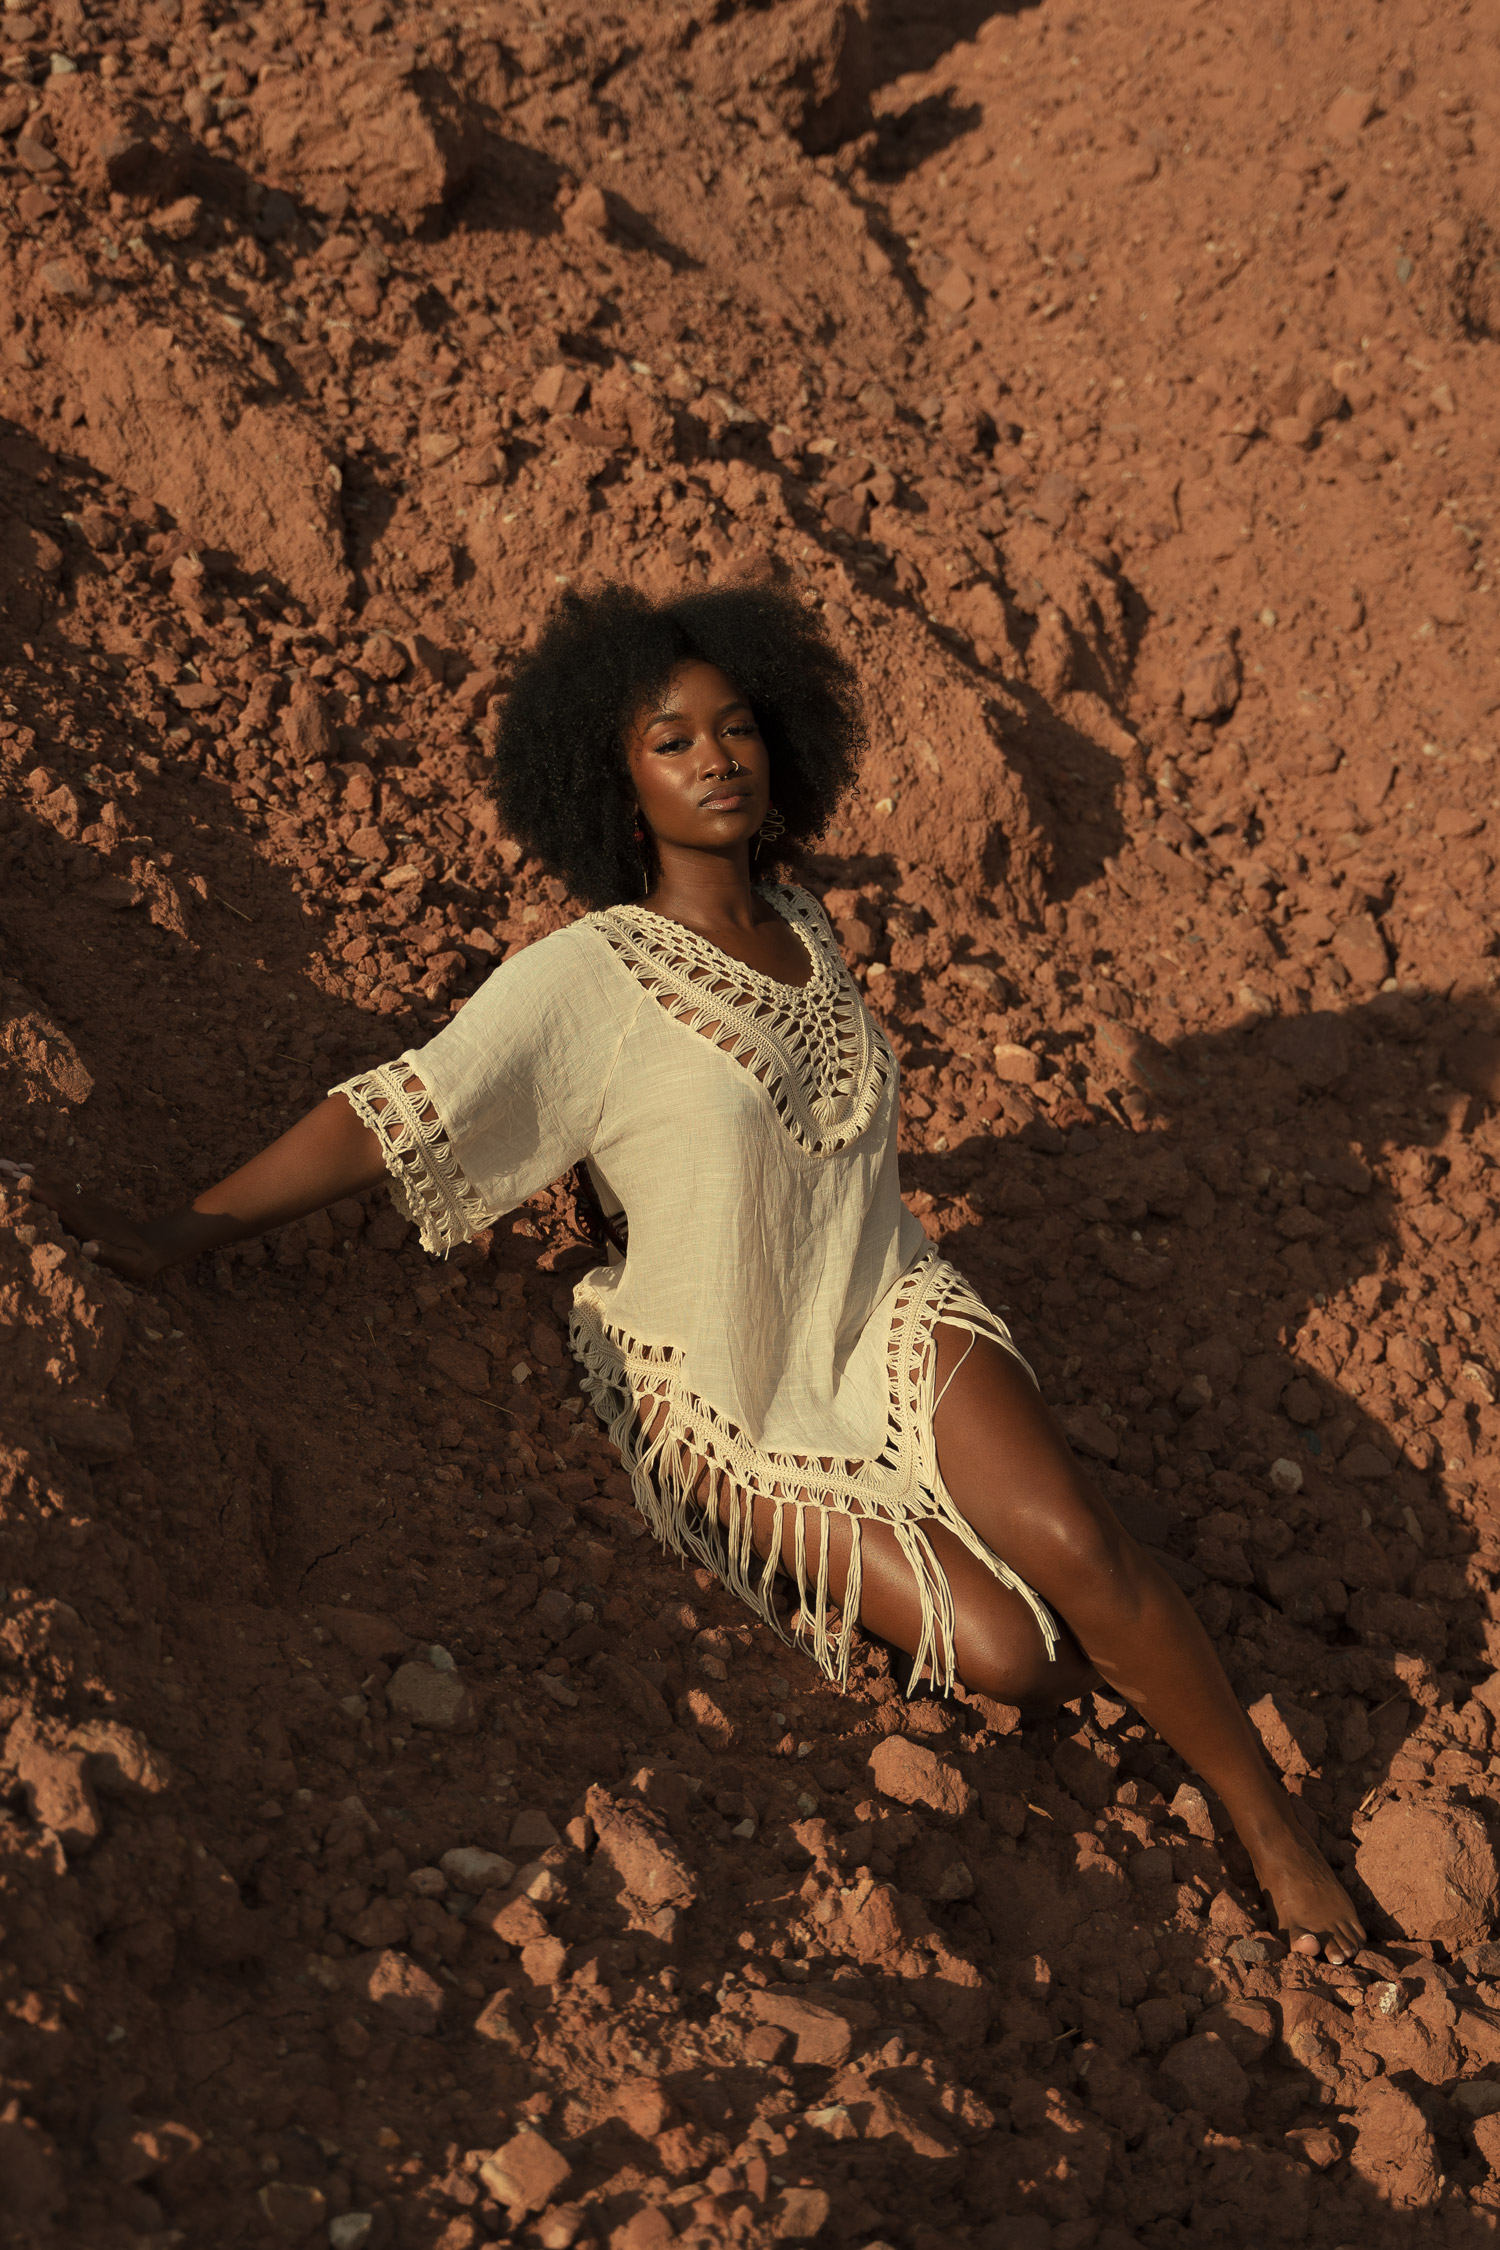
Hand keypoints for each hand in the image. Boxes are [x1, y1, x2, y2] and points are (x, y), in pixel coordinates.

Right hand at [0, 1159, 171, 1285]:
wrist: (159, 1243)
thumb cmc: (142, 1260)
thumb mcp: (130, 1263)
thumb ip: (109, 1256)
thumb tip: (88, 1248)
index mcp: (90, 1223)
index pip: (60, 1205)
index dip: (39, 1193)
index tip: (18, 1181)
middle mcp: (87, 1208)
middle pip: (53, 1189)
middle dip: (28, 1179)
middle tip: (1, 1167)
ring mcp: (88, 1204)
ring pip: (57, 1184)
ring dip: (35, 1175)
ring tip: (10, 1165)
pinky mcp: (89, 1204)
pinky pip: (63, 1187)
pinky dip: (47, 1178)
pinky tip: (34, 1173)